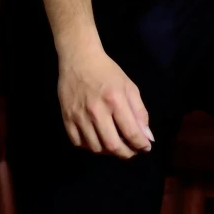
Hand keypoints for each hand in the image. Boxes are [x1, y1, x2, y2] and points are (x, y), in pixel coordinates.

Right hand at [57, 41, 154, 157]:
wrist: (79, 59)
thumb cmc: (107, 72)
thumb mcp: (129, 87)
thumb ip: (140, 112)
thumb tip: (147, 137)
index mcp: (115, 100)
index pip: (131, 133)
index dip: (141, 145)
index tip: (145, 147)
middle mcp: (96, 110)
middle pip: (113, 145)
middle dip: (126, 153)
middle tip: (131, 151)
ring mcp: (79, 116)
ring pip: (96, 148)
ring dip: (109, 152)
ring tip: (115, 144)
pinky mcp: (67, 118)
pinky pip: (78, 143)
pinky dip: (90, 147)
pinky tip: (98, 139)